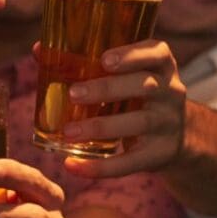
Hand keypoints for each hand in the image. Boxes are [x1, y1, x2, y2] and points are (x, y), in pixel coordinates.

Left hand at [61, 39, 186, 178]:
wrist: (177, 136)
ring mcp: (168, 124)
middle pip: (145, 86)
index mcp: (160, 66)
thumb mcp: (123, 77)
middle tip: (73, 94)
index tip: (104, 59)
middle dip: (108, 89)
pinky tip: (72, 166)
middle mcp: (170, 92)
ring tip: (68, 132)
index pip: (157, 53)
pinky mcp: (160, 154)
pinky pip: (131, 162)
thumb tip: (39, 50)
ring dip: (100, 127)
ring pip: (139, 122)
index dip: (132, 55)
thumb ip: (84, 63)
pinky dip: (100, 167)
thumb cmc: (134, 95)